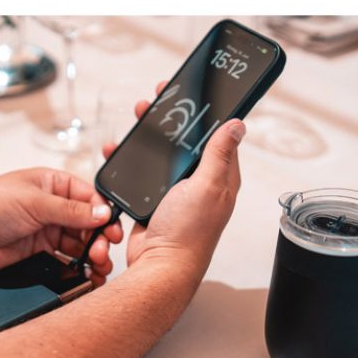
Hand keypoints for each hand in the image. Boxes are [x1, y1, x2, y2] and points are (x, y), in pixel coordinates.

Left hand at [0, 169, 122, 285]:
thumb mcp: (33, 201)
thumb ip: (71, 210)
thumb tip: (103, 213)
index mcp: (52, 185)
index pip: (89, 197)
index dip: (104, 214)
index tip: (113, 230)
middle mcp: (51, 208)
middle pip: (88, 224)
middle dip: (99, 239)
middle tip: (101, 252)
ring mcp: (45, 232)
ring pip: (79, 245)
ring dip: (92, 256)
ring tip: (97, 267)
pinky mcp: (37, 255)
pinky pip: (65, 263)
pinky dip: (77, 270)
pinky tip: (85, 276)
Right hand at [103, 81, 245, 285]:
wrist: (160, 265)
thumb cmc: (188, 233)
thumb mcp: (207, 186)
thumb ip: (219, 154)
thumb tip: (237, 125)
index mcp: (220, 176)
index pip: (216, 135)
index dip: (203, 112)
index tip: (188, 92)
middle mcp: (200, 182)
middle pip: (185, 141)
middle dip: (170, 119)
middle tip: (155, 102)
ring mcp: (176, 191)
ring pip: (162, 154)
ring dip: (148, 137)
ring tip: (136, 120)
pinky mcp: (154, 200)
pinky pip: (143, 174)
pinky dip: (130, 160)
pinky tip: (119, 152)